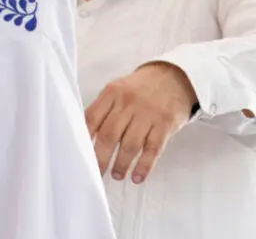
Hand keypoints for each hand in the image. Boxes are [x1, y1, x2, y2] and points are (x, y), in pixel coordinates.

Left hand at [85, 62, 196, 183]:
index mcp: (112, 92)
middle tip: (98, 173)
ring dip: (121, 164)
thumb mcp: (118, 89)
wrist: (173, 77)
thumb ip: (104, 109)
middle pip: (109, 135)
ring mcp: (148, 114)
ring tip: (117, 174)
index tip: (82, 155)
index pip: (92, 118)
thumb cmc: (140, 88)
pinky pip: (152, 150)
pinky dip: (143, 166)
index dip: (85, 139)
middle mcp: (128, 102)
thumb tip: (87, 138)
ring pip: (130, 145)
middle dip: (101, 158)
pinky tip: (137, 177)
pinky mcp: (165, 125)